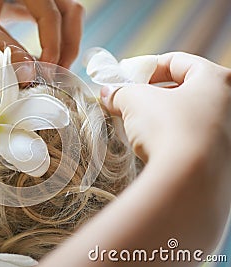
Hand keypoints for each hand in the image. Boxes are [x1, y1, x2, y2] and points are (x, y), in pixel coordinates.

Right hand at [101, 52, 230, 162]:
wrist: (189, 181)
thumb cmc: (169, 129)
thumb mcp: (135, 101)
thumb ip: (121, 92)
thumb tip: (108, 93)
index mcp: (218, 79)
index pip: (177, 62)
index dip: (145, 66)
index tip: (125, 77)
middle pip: (185, 89)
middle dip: (153, 93)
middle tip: (129, 100)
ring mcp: (229, 134)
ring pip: (189, 116)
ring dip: (162, 116)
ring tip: (137, 125)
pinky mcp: (223, 160)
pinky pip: (194, 139)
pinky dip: (173, 137)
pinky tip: (154, 146)